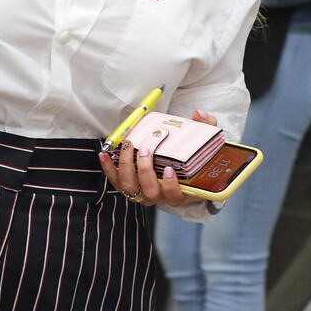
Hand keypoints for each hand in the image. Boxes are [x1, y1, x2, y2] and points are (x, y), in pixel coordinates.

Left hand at [99, 109, 216, 206]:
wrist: (177, 165)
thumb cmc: (189, 156)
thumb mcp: (204, 142)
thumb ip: (206, 127)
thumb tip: (198, 113)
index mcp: (179, 191)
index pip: (175, 196)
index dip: (171, 186)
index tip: (169, 169)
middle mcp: (159, 196)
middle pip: (150, 191)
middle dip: (144, 170)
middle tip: (145, 149)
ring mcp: (142, 193)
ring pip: (130, 187)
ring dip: (126, 166)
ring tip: (128, 146)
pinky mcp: (127, 187)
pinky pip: (115, 182)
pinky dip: (108, 168)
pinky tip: (104, 153)